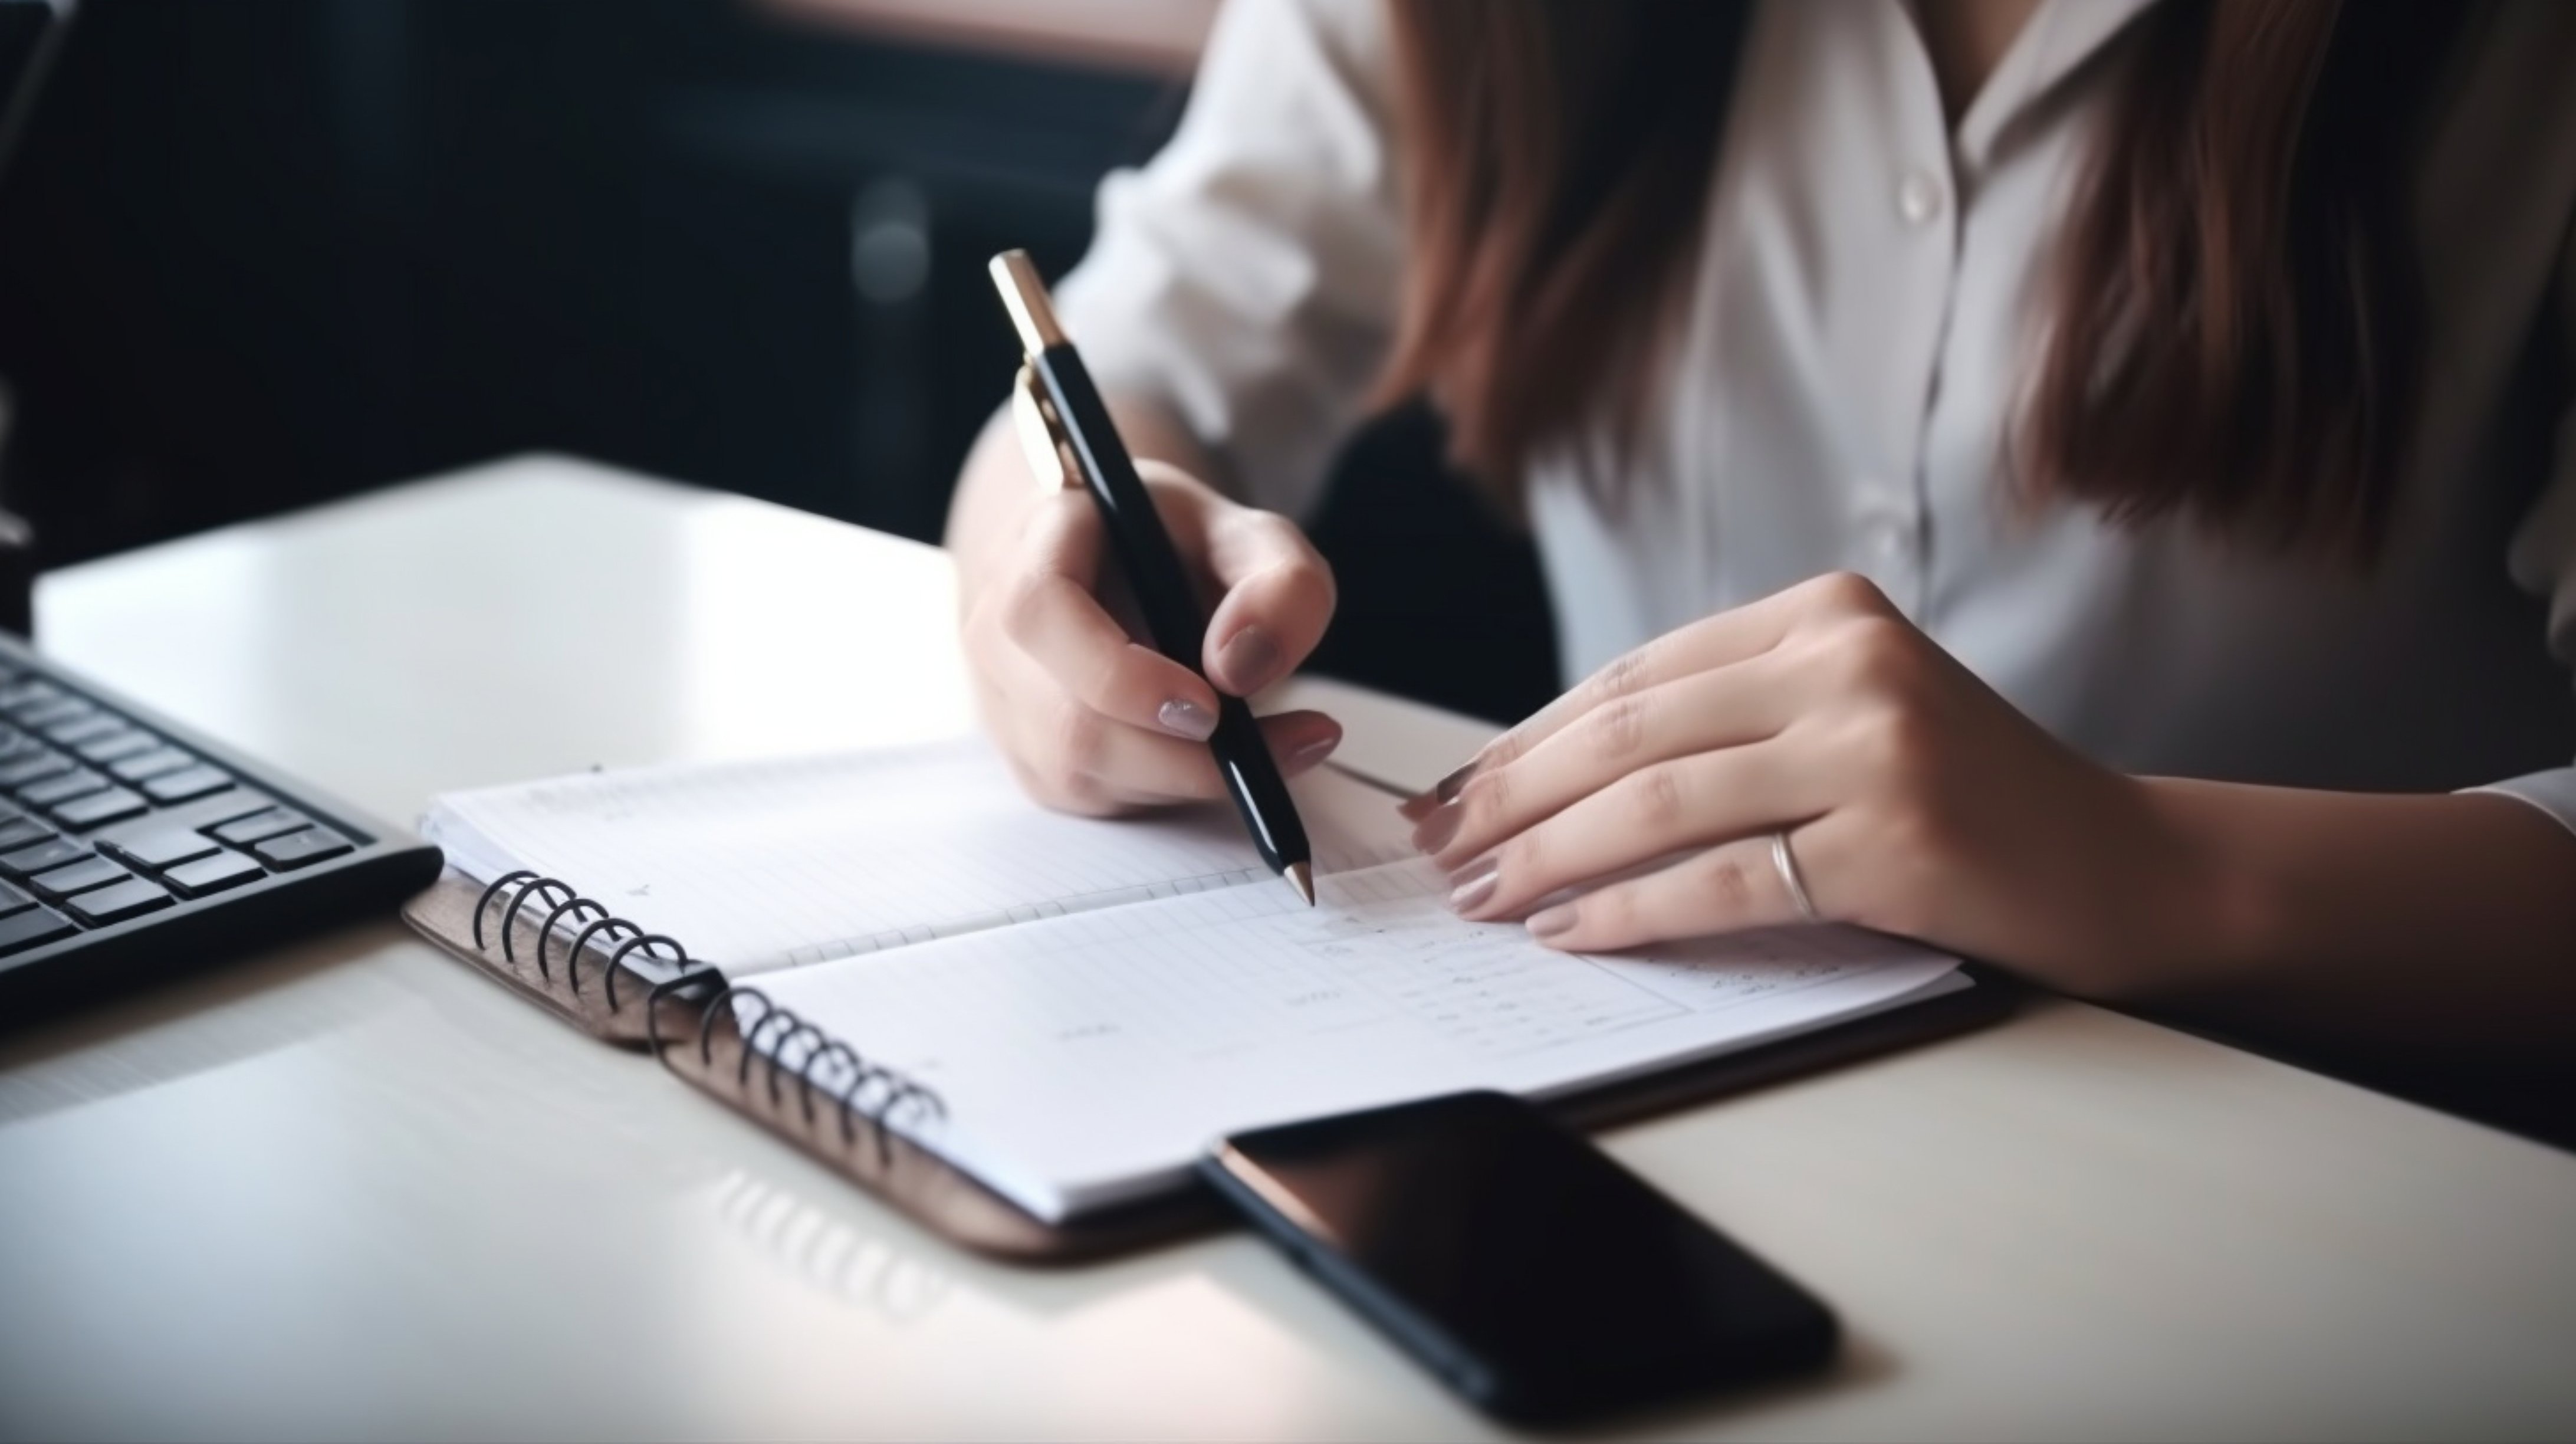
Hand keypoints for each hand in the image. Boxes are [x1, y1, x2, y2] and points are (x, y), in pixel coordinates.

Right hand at [962, 459, 1341, 815]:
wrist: (1113, 566)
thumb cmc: (1176, 545)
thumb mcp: (1252, 535)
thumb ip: (1280, 583)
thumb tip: (1243, 668)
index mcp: (1039, 543)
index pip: (1042, 612)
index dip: (1119, 673)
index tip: (1211, 704)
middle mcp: (999, 629)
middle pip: (1068, 723)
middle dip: (1183, 755)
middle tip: (1289, 740)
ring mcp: (1006, 703)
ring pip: (1084, 774)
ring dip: (1190, 777)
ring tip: (1278, 747)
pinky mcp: (1034, 761)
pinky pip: (1098, 798)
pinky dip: (1173, 790)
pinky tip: (1223, 757)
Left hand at [1404, 573, 2198, 989]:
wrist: (2118, 864)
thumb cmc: (1961, 800)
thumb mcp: (1842, 718)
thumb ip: (1724, 724)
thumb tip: (1545, 777)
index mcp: (1822, 611)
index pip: (1635, 676)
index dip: (1528, 737)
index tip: (1455, 788)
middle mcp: (1846, 660)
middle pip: (1629, 733)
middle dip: (1513, 795)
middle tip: (1438, 847)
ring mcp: (1875, 745)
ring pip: (1658, 803)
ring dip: (1548, 858)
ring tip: (1482, 897)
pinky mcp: (1893, 838)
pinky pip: (1720, 881)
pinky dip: (1629, 912)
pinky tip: (1569, 932)